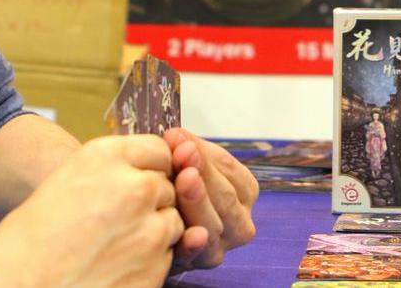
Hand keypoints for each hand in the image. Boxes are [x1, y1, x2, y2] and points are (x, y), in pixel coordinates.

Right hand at [0, 134, 182, 287]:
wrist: (17, 284)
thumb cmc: (33, 237)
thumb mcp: (69, 178)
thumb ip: (113, 169)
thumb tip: (147, 169)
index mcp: (108, 157)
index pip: (158, 150)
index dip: (149, 168)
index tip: (137, 182)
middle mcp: (136, 186)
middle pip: (167, 186)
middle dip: (151, 201)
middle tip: (117, 221)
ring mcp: (150, 228)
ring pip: (174, 221)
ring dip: (154, 231)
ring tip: (115, 245)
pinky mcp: (155, 266)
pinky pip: (167, 256)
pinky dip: (150, 261)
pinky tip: (117, 266)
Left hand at [164, 128, 259, 270]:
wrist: (156, 226)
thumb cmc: (176, 189)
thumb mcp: (186, 164)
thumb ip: (185, 149)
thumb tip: (176, 136)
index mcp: (244, 192)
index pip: (230, 170)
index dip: (205, 154)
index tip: (180, 139)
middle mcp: (239, 223)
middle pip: (225, 197)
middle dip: (203, 173)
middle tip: (183, 153)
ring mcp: (220, 245)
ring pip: (213, 224)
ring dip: (198, 202)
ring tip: (184, 179)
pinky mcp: (197, 263)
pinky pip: (195, 255)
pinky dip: (194, 245)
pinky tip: (192, 234)